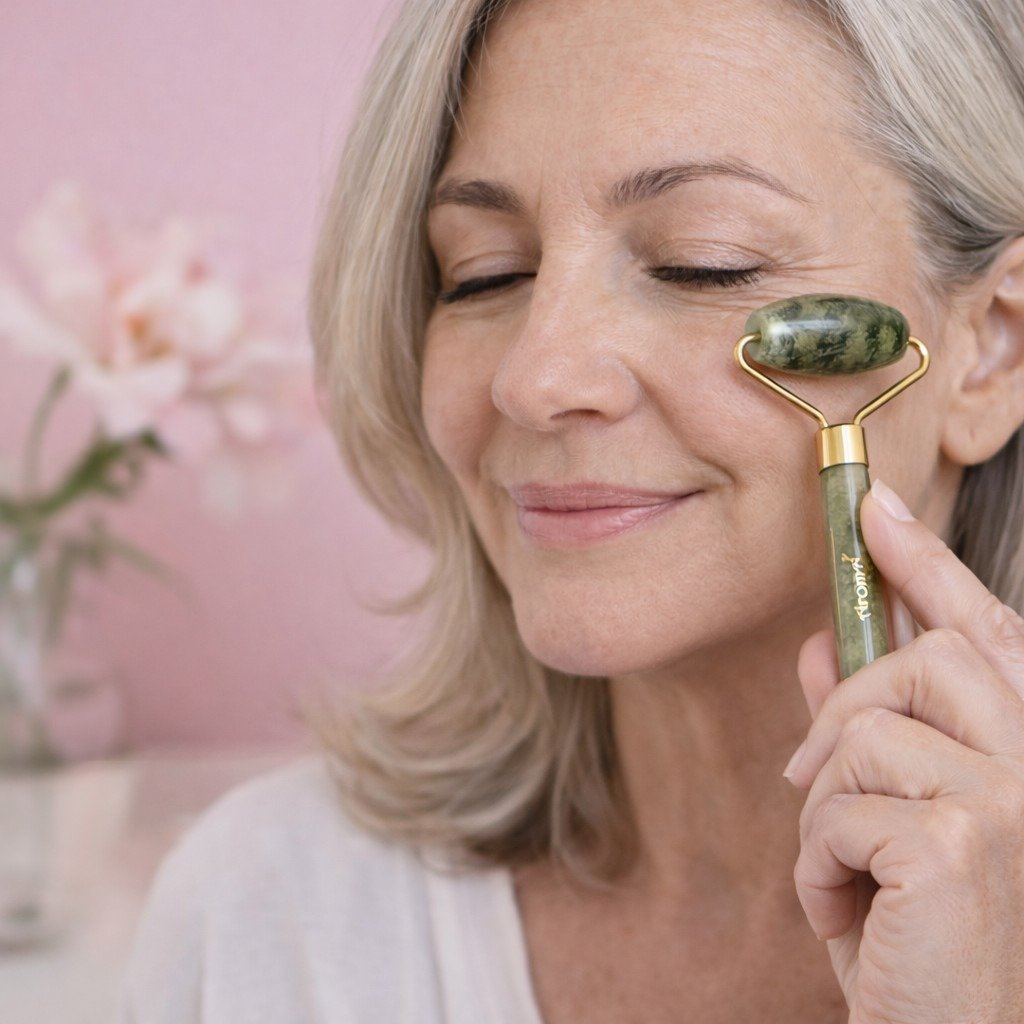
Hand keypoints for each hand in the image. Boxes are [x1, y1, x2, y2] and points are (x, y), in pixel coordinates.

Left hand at [788, 478, 1023, 1023]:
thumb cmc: (924, 945)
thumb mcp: (886, 828)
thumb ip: (866, 732)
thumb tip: (819, 650)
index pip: (989, 631)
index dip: (931, 562)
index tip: (878, 508)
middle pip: (928, 656)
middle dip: (849, 704)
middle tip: (812, 777)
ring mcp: (1017, 801)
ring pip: (868, 727)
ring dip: (826, 803)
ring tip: (842, 872)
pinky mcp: (964, 843)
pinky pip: (837, 804)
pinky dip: (816, 861)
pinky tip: (846, 914)